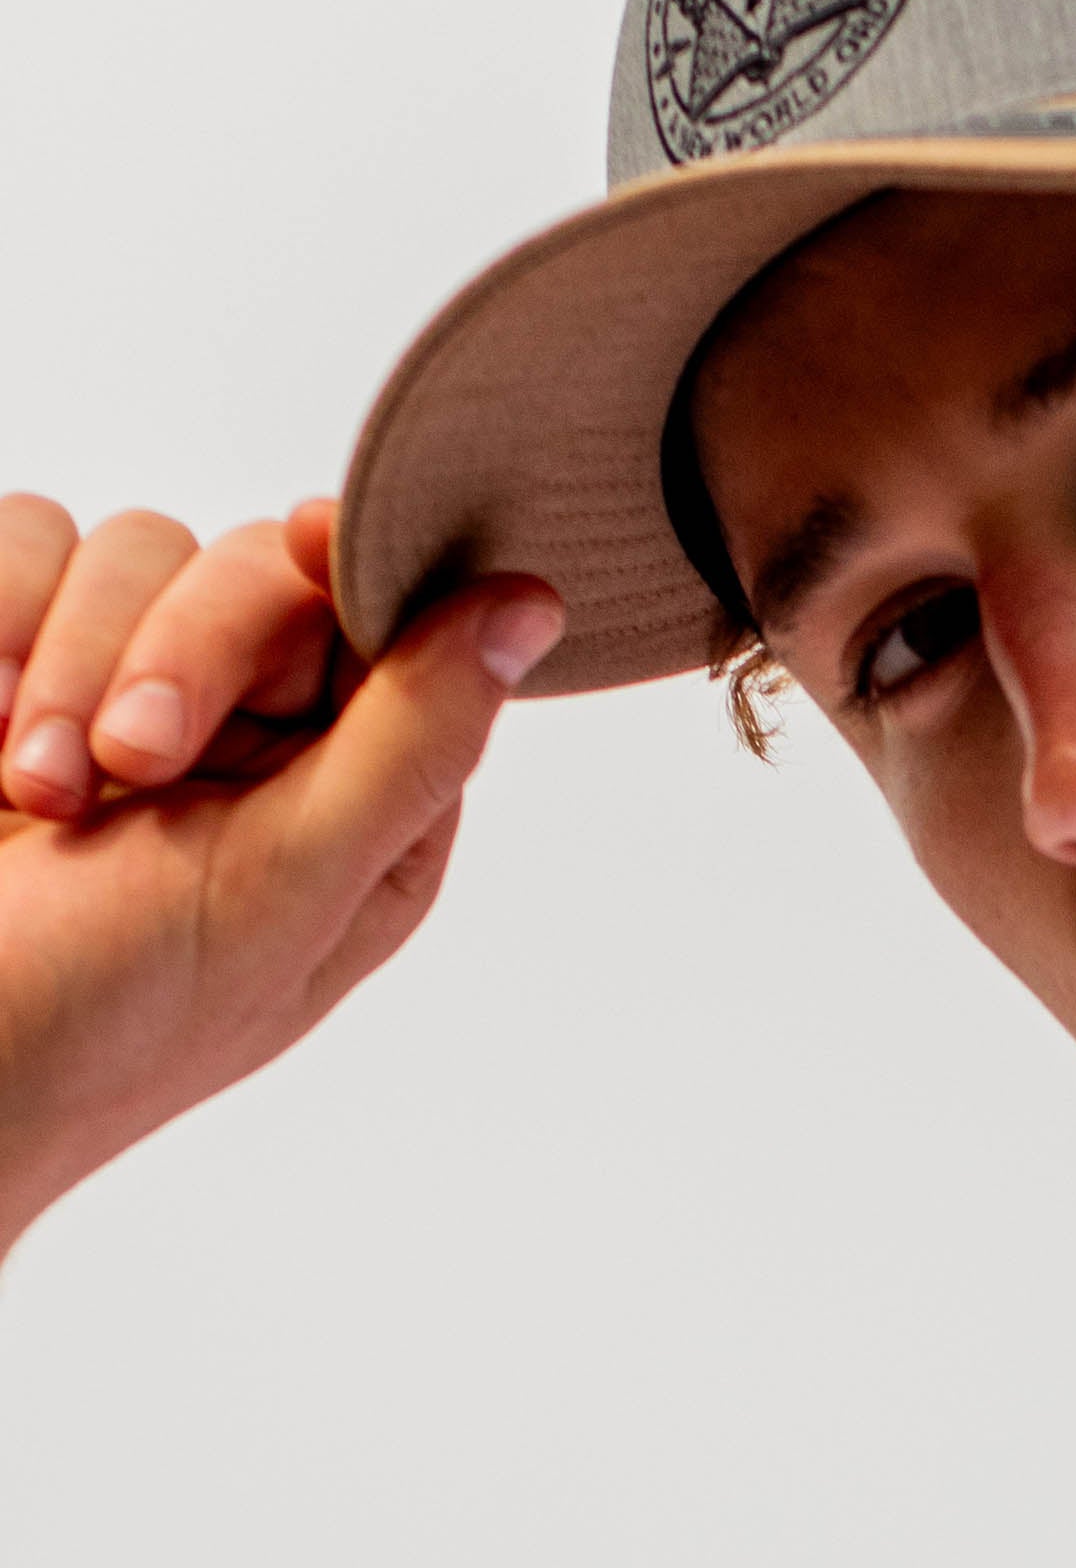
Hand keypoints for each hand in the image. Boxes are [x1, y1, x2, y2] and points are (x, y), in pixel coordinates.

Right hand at [0, 493, 561, 1252]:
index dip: (353, 570)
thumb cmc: (104, 1021)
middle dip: (184, 647)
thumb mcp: (287, 887)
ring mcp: (124, 691)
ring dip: (71, 660)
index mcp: (358, 790)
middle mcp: (254, 732)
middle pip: (263, 565)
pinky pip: (27, 546)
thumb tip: (532, 606)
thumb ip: (416, 739)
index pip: (389, 616)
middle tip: (130, 761)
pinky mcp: (9, 665)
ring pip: (136, 549)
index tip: (308, 548)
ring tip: (35, 795)